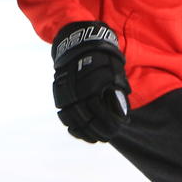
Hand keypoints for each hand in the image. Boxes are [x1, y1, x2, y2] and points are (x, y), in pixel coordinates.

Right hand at [51, 21, 129, 142]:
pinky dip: (71, 126)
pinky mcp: (59, 93)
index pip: (101, 112)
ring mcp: (66, 92)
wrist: (79, 42)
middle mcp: (78, 89)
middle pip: (87, 119)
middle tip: (107, 136)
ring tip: (95, 138)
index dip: (109, 124)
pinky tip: (80, 132)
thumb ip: (118, 91)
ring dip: (84, 132)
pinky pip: (63, 115)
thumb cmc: (103, 57)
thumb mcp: (115, 70)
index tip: (116, 130)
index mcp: (94, 84)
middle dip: (98, 130)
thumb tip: (123, 115)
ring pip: (73, 120)